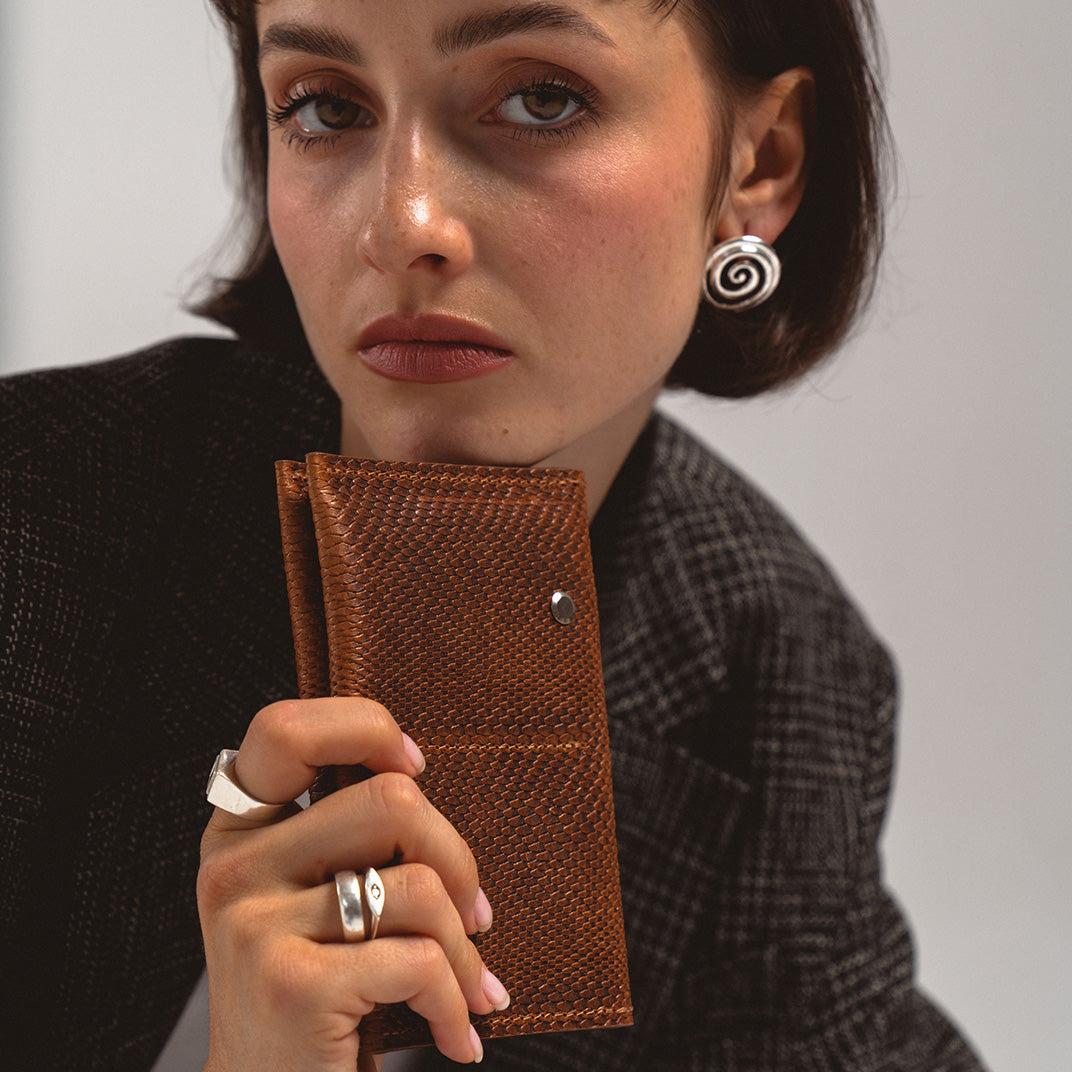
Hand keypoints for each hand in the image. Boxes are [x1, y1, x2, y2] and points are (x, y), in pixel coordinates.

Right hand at [198, 697, 507, 1071]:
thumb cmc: (315, 996)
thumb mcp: (308, 901)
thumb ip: (342, 834)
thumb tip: (417, 773)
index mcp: (237, 833)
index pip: (285, 729)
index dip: (363, 726)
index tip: (414, 766)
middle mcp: (234, 870)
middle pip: (390, 800)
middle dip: (458, 859)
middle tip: (475, 913)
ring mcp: (256, 928)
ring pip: (419, 884)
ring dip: (466, 946)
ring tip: (472, 985)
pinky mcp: (293, 986)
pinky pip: (421, 959)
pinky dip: (456, 999)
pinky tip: (456, 1033)